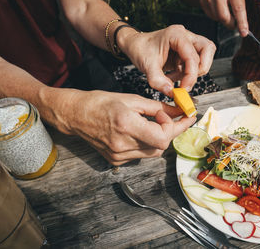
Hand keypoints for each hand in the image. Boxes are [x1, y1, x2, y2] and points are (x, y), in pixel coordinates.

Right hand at [58, 90, 195, 164]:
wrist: (75, 115)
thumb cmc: (100, 102)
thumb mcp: (132, 99)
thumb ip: (157, 108)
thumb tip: (178, 111)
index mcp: (126, 125)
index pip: (163, 137)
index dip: (177, 127)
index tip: (184, 117)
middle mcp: (122, 144)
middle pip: (161, 146)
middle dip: (170, 132)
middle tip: (171, 117)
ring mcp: (118, 155)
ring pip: (153, 153)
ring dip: (160, 138)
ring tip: (155, 123)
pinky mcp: (116, 161)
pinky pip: (141, 155)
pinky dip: (147, 144)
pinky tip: (142, 132)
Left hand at [120, 25, 215, 96]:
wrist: (134, 45)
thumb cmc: (139, 49)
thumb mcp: (147, 66)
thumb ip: (158, 81)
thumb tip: (171, 92)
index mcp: (176, 34)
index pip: (193, 55)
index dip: (191, 74)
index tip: (184, 88)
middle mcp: (185, 35)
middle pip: (207, 49)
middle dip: (200, 69)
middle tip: (188, 82)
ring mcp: (187, 42)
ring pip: (204, 56)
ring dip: (194, 71)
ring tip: (177, 78)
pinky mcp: (185, 51)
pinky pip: (195, 62)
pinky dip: (187, 73)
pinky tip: (174, 76)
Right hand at [199, 0, 247, 36]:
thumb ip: (239, 6)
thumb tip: (241, 24)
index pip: (238, 9)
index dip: (241, 22)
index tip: (244, 33)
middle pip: (223, 17)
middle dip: (230, 24)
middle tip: (235, 25)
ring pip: (217, 18)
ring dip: (223, 20)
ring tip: (226, 12)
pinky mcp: (202, 0)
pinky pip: (211, 15)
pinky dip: (216, 16)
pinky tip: (218, 8)